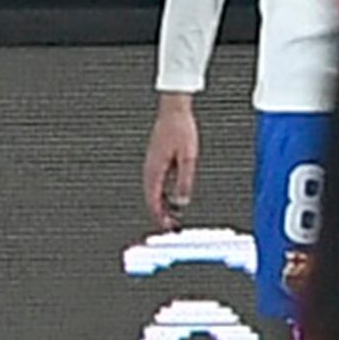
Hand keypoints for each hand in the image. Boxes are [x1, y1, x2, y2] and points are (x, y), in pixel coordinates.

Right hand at [142, 93, 198, 224]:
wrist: (174, 110)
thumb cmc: (180, 129)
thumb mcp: (188, 158)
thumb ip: (184, 181)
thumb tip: (181, 202)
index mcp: (154, 170)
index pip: (153, 201)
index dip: (160, 217)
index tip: (168, 228)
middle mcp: (150, 168)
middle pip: (151, 199)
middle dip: (160, 215)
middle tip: (172, 227)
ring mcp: (152, 164)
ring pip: (154, 192)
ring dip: (162, 205)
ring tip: (174, 216)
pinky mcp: (157, 160)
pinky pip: (158, 183)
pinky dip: (163, 194)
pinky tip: (173, 198)